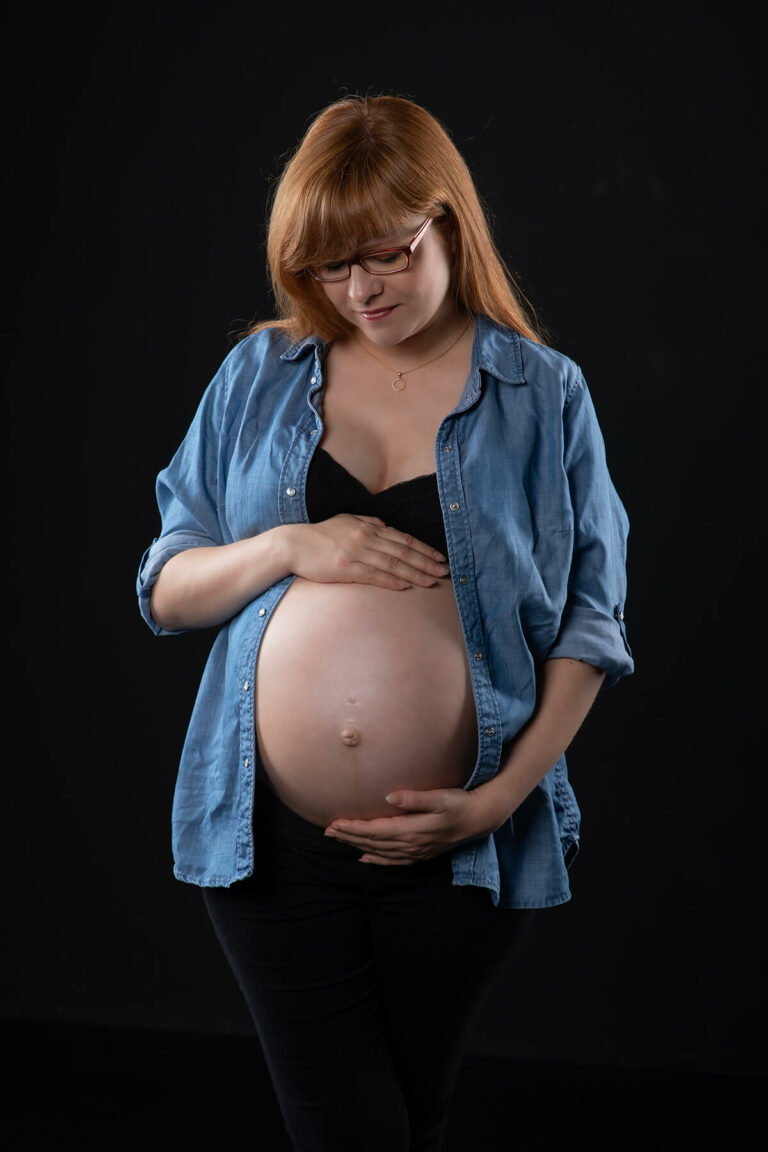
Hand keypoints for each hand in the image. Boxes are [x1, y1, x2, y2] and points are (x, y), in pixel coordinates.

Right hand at [284, 514, 448, 589]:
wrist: (293, 544)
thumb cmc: (319, 535)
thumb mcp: (345, 522)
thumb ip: (367, 523)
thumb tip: (385, 525)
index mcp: (368, 527)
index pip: (403, 538)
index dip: (423, 548)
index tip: (439, 557)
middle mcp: (366, 537)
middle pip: (403, 550)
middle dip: (426, 561)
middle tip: (444, 571)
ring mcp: (356, 552)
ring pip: (393, 563)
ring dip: (415, 572)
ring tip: (432, 581)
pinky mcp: (345, 568)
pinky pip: (373, 574)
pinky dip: (391, 580)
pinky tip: (405, 586)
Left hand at [323, 786, 497, 864]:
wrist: (480, 819)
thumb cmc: (460, 803)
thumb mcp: (441, 797)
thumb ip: (415, 798)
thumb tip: (389, 795)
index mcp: (412, 829)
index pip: (375, 830)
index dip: (353, 828)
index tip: (334, 823)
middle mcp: (410, 844)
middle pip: (373, 843)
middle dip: (349, 837)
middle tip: (327, 831)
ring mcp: (415, 852)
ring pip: (379, 852)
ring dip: (357, 846)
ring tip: (339, 839)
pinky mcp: (420, 853)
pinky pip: (393, 861)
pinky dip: (377, 860)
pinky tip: (365, 858)